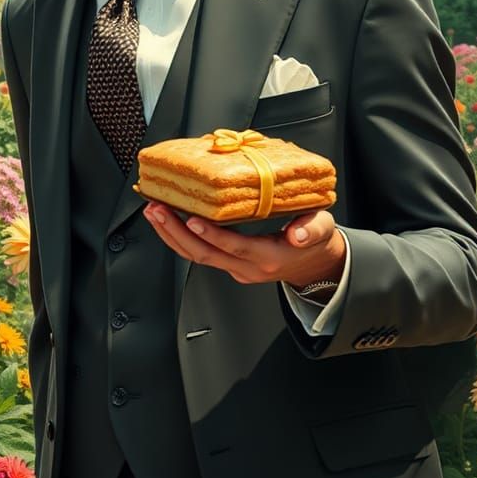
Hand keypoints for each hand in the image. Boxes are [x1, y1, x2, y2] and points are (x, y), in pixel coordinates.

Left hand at [143, 203, 345, 286]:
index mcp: (269, 256)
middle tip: (157, 209)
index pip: (235, 247)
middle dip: (177, 233)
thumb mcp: (323, 229)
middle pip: (206, 255)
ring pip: (197, 257)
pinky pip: (200, 254)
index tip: (192, 219)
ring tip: (153, 212)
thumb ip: (312, 229)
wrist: (315, 264)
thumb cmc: (316, 240)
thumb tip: (298, 233)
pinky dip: (179, 239)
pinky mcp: (229, 264)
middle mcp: (248, 267)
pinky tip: (166, 221)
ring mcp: (236, 268)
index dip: (213, 235)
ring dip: (171, 235)